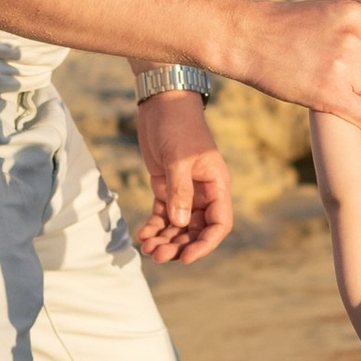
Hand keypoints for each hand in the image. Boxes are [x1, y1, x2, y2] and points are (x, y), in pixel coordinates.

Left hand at [130, 91, 234, 263]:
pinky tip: (142, 235)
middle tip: (157, 255)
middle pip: (196, 230)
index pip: (219, 223)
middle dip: (178, 245)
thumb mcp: (179, 158)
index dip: (205, 244)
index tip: (186, 258)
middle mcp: (203, 192)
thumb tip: (178, 224)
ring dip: (165, 239)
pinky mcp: (166, 186)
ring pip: (178, 225)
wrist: (161, 102)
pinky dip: (154, 226)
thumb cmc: (177, 125)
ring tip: (146, 248)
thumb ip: (179, 191)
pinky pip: (163, 214)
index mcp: (216, 185)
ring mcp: (185, 190)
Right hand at [239, 0, 360, 125]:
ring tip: (340, 91)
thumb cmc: (283, 24)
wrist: (248, 37)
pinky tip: (351, 114)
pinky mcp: (329, 94)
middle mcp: (354, 39)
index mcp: (356, 16)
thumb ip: (358, 17)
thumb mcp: (326, 9)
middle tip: (351, 78)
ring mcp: (343, 67)